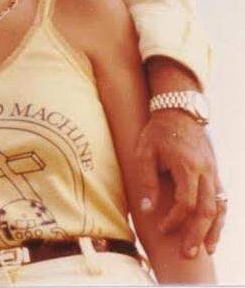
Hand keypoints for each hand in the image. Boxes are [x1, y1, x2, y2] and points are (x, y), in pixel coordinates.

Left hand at [134, 109, 223, 255]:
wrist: (179, 112)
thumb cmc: (158, 132)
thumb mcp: (144, 152)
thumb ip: (147, 181)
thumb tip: (148, 210)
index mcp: (188, 166)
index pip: (186, 202)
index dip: (175, 219)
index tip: (161, 228)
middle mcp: (206, 172)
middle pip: (207, 209)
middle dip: (198, 234)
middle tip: (188, 254)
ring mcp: (214, 172)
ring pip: (220, 206)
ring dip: (215, 230)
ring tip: (208, 250)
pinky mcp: (215, 173)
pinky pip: (223, 198)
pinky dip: (220, 216)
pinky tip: (214, 230)